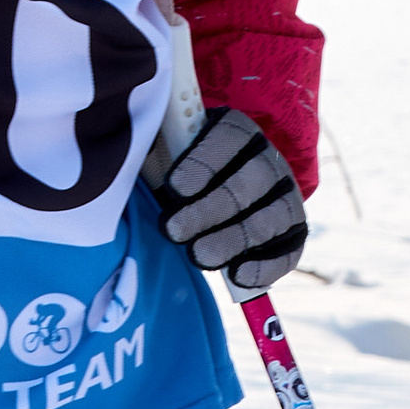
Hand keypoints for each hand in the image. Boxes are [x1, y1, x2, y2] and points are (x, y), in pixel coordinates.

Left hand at [151, 107, 306, 299]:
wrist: (216, 196)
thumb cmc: (178, 173)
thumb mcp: (161, 153)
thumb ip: (149, 149)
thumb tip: (115, 154)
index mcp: (237, 132)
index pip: (229, 138)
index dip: (204, 162)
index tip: (174, 187)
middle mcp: (268, 161)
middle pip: (249, 182)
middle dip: (211, 209)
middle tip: (176, 230)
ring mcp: (286, 198)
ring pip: (269, 218)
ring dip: (233, 239)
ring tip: (199, 255)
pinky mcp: (294, 234)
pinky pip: (288, 252)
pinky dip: (265, 266)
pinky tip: (237, 276)